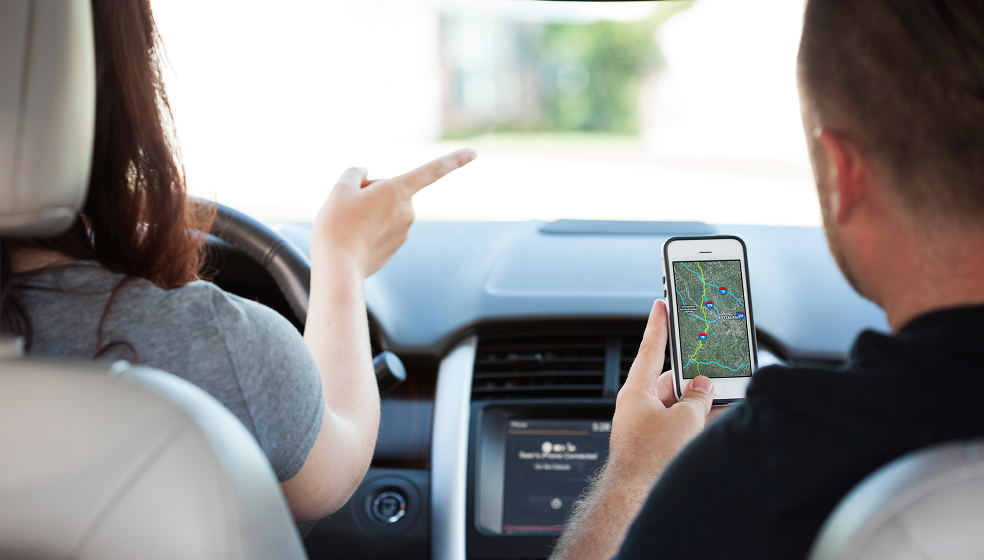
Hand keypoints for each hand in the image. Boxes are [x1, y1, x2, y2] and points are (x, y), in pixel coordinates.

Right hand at [312, 149, 475, 277]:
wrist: (338, 266)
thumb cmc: (337, 224)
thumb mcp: (340, 189)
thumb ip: (354, 174)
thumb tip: (364, 173)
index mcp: (398, 190)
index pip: (432, 170)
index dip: (454, 160)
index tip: (474, 153)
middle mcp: (408, 210)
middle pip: (391, 190)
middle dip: (373, 192)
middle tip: (348, 206)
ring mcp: (404, 231)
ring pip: (386, 211)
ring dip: (370, 212)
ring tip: (349, 225)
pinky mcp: (396, 248)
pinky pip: (383, 229)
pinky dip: (370, 229)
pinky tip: (354, 237)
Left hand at [608, 299, 714, 488]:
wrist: (636, 499)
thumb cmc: (649, 460)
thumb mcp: (685, 420)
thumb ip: (698, 399)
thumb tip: (703, 388)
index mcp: (637, 391)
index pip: (649, 349)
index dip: (658, 325)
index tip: (660, 304)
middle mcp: (640, 406)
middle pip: (671, 381)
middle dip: (695, 382)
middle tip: (715, 376)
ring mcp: (647, 426)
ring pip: (678, 406)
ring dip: (699, 406)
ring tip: (720, 407)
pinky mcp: (656, 445)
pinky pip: (679, 425)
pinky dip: (696, 423)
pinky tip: (715, 426)